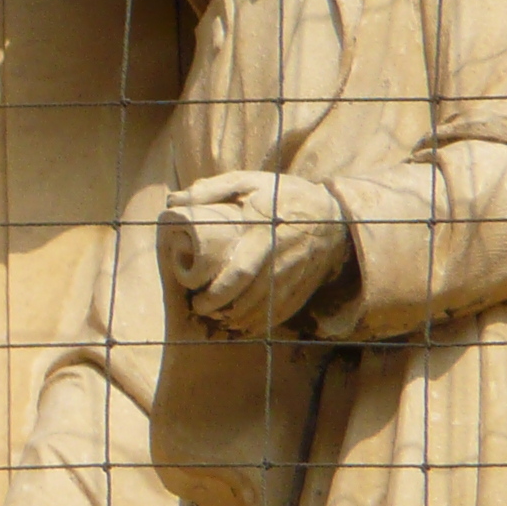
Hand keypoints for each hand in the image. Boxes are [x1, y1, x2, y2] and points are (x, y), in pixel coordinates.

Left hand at [160, 170, 353, 337]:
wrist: (333, 216)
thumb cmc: (284, 195)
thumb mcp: (250, 182)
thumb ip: (212, 189)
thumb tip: (174, 199)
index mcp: (264, 235)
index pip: (241, 273)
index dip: (218, 292)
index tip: (197, 299)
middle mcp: (280, 261)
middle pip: (249, 297)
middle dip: (223, 309)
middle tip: (202, 310)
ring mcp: (293, 278)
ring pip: (263, 310)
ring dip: (238, 318)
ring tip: (218, 317)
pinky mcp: (301, 289)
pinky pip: (278, 314)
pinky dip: (258, 323)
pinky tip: (242, 323)